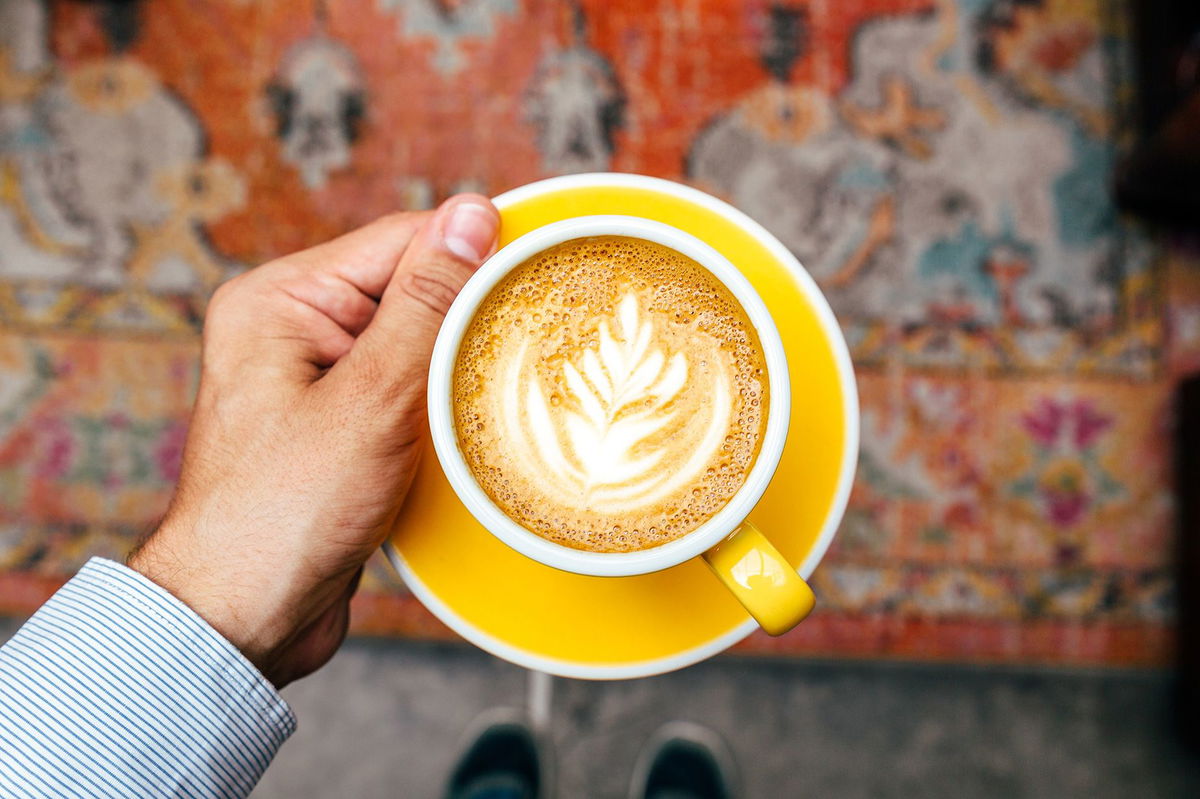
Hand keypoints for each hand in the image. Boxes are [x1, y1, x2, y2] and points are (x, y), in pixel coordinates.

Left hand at [129, 195, 499, 687]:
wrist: (244, 619)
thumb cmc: (284, 512)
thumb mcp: (370, 398)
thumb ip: (425, 304)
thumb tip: (471, 214)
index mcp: (279, 301)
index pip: (398, 241)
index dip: (470, 250)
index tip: (540, 260)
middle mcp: (293, 330)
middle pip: (410, 291)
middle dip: (468, 315)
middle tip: (532, 335)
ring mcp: (318, 381)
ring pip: (416, 345)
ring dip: (459, 365)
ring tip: (509, 382)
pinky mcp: (342, 427)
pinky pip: (408, 391)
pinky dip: (444, 404)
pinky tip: (476, 421)